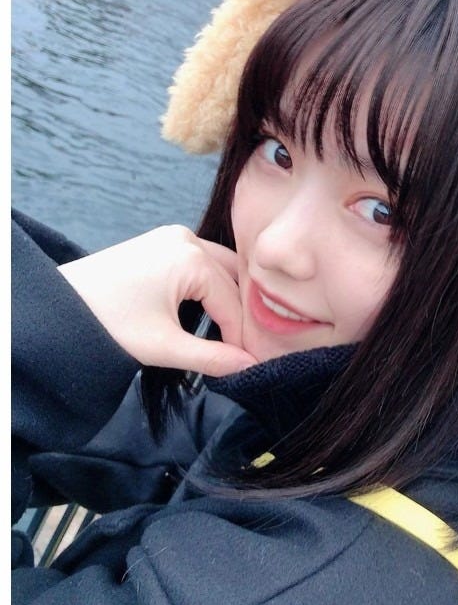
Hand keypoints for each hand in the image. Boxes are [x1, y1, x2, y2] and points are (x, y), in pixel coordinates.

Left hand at [59, 226, 255, 376]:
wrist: (58, 306)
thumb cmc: (108, 323)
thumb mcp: (164, 346)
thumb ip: (212, 358)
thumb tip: (251, 368)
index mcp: (191, 258)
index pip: (233, 303)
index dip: (243, 338)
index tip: (251, 364)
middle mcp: (187, 238)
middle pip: (233, 279)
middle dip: (242, 313)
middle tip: (247, 349)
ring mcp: (174, 236)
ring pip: (220, 268)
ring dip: (228, 297)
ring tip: (232, 333)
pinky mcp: (162, 241)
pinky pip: (202, 261)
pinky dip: (211, 285)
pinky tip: (211, 311)